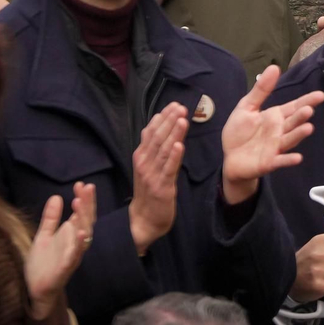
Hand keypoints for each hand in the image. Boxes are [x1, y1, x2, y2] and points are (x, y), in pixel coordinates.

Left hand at [24, 182, 95, 321]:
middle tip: (86, 187)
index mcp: (71, 235)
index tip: (81, 184)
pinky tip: (81, 232)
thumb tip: (57, 196)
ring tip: (79, 203)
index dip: (84, 199)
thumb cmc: (42, 264)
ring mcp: (73, 255)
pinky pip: (75, 255)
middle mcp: (76, 244)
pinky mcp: (65, 268)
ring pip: (84, 235)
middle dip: (87, 203)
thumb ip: (50, 218)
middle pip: (86, 220)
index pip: (81, 214)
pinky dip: (79, 244)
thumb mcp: (43, 236)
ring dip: (83, 219)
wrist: (35, 290)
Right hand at [130, 103, 187, 252]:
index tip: (174, 105)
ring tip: (182, 119)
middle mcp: (144, 162)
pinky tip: (180, 145)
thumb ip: (152, 147)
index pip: (151, 132)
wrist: (143, 220)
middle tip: (181, 107)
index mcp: (141, 156)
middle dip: (169, 121)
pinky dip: (174, 156)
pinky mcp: (161, 187)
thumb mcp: (147, 166)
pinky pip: (168, 169)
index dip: (162, 118)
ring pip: (163, 150)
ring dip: (173, 134)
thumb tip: (158, 125)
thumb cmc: (149, 191)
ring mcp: (152, 174)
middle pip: (157, 137)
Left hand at [222, 65, 323, 204]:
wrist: (230, 158)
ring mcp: (275, 147)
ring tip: (308, 128)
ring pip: (290, 140)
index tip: (321, 95)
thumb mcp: (246, 107)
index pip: (294, 106)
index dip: (307, 101)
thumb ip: (261, 90)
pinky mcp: (269, 162)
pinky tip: (297, 158)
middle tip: (309, 110)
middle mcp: (279, 131)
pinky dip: (288, 160)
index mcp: (276, 117)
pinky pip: (280, 160)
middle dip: (301, 116)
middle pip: (293, 122)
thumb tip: (274, 67)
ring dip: (299, 135)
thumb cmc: (240, 132)